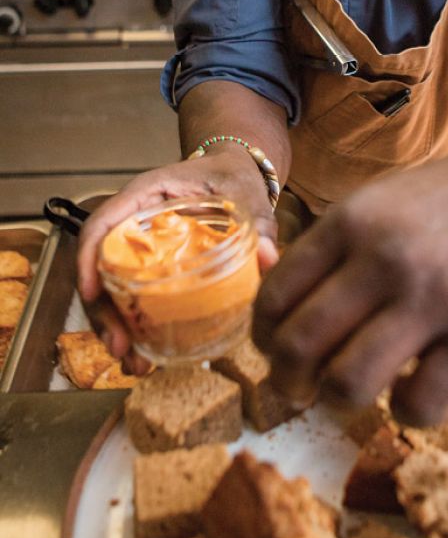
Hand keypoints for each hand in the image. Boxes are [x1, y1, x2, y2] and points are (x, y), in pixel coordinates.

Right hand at [77, 150, 279, 369]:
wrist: (238, 174)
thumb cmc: (234, 177)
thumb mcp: (247, 195)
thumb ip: (260, 224)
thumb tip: (268, 257)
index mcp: (145, 195)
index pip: (101, 223)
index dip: (88, 258)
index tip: (92, 293)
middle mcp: (133, 222)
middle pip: (100, 267)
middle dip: (103, 311)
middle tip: (120, 346)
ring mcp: (140, 248)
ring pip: (111, 289)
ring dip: (117, 328)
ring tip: (134, 363)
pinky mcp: (153, 268)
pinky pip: (133, 297)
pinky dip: (136, 326)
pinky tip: (146, 354)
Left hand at [253, 132, 447, 424]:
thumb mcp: (378, 202)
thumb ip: (324, 245)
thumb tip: (257, 272)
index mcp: (350, 222)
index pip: (274, 299)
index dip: (264, 339)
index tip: (278, 352)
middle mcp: (385, 258)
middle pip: (300, 347)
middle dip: (288, 382)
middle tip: (302, 390)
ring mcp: (435, 297)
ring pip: (349, 384)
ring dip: (340, 401)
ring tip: (355, 392)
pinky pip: (421, 404)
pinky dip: (407, 412)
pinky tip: (415, 392)